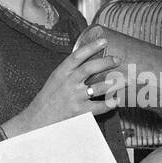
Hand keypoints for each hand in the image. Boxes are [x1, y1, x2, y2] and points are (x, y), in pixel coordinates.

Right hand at [2, 38, 122, 136]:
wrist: (37, 121)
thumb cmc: (47, 100)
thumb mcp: (55, 80)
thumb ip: (69, 72)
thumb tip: (88, 61)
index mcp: (61, 72)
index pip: (77, 55)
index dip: (91, 46)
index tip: (104, 41)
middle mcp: (68, 83)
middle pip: (90, 68)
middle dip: (107, 62)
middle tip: (118, 59)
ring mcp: (74, 97)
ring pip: (99, 87)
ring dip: (114, 83)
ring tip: (124, 80)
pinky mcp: (79, 112)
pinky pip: (99, 107)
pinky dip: (110, 104)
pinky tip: (116, 101)